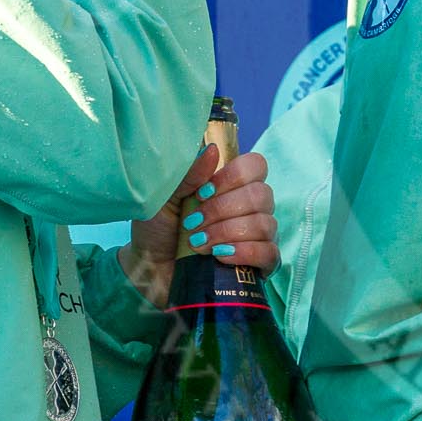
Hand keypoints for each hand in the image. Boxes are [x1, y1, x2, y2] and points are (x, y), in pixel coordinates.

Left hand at [120, 146, 278, 307]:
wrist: (151, 270)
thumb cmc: (158, 230)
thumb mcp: (164, 199)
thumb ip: (188, 176)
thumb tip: (212, 150)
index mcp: (231, 185)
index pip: (255, 166)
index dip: (233, 176)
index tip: (202, 192)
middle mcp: (251, 207)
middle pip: (261, 195)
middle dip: (223, 209)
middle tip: (193, 222)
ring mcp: (259, 235)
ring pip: (264, 224)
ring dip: (227, 233)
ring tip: (198, 243)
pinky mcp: (260, 263)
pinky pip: (270, 253)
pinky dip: (245, 253)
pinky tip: (220, 256)